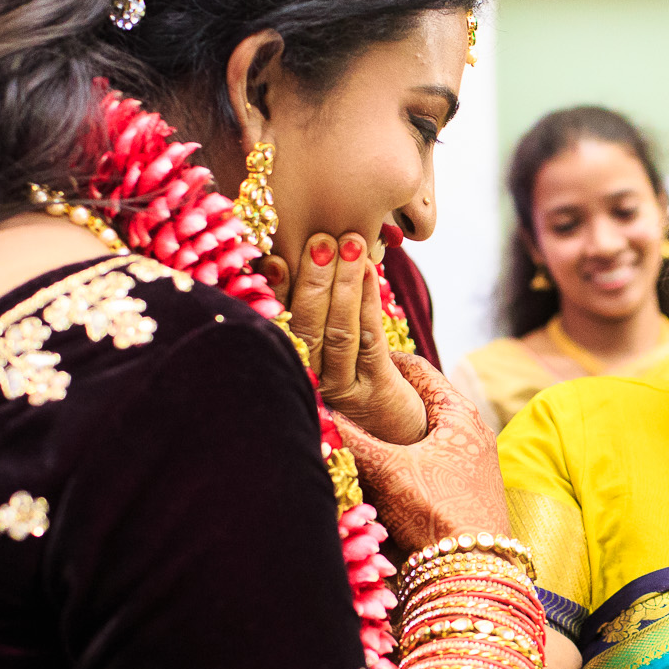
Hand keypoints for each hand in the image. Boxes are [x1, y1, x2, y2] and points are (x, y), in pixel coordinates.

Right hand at [288, 231, 427, 444]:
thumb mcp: (332, 345)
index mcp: (293, 363)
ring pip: (339, 332)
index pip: (281, 322)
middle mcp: (311, 379)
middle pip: (306, 327)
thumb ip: (315, 308)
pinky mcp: (376, 389)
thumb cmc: (358, 374)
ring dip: (344, 285)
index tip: (272, 258)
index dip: (276, 290)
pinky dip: (369, 302)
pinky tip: (370, 271)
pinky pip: (371, 340)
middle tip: (320, 241)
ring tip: (349, 245)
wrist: (396, 427)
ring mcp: (343, 387)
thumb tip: (307, 250)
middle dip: (313, 281)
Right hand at [332, 351, 509, 556]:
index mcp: (460, 415)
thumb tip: (315, 409)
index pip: (418, 369)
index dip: (383, 360)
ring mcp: (469, 466)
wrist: (472, 573)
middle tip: (346, 396)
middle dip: (384, 401)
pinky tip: (378, 474)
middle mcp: (471, 435)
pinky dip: (400, 462)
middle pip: (420, 404)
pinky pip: (425, 465)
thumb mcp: (387, 470)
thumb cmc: (438, 513)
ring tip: (355, 432)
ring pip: (421, 437)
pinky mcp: (462, 494)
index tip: (351, 358)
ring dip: (391, 435)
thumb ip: (350, 438)